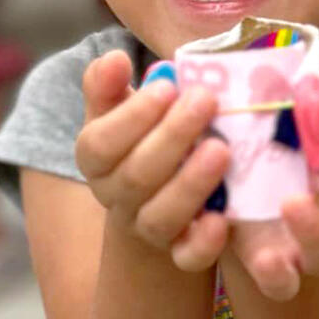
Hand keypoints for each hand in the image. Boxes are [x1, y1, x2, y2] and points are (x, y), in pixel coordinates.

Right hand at [74, 49, 230, 271]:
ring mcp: (148, 228)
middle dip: (172, 136)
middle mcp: (116, 197)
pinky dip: (204, 242)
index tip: (168, 86)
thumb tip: (113, 60)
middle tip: (206, 100)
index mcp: (96, 160)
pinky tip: (222, 218)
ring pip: (161, 216)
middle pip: (136, 175)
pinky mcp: (180, 253)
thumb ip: (109, 85)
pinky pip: (188, 257)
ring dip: (191, 183)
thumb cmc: (142, 139)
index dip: (132, 117)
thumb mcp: (119, 110)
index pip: (100, 144)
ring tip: (221, 148)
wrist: (157, 201)